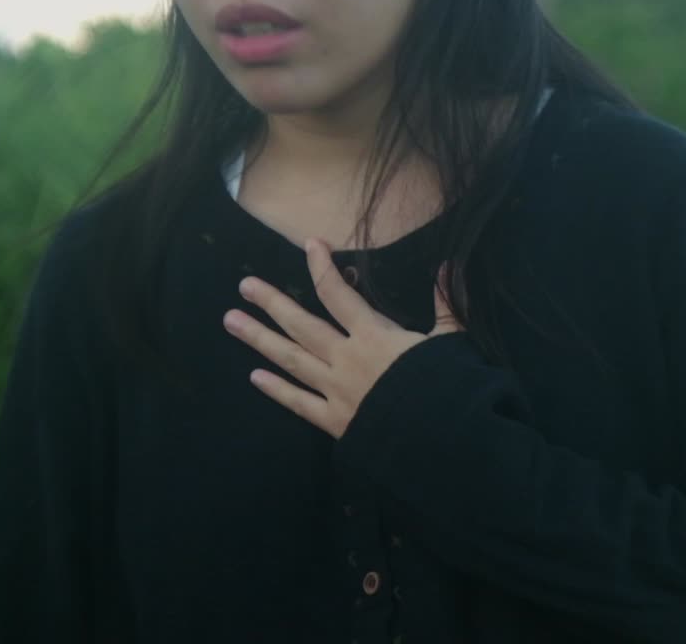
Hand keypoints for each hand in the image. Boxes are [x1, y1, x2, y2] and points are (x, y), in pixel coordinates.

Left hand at [223, 238, 462, 438]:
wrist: (440, 440)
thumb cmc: (448, 387)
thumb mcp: (452, 342)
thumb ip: (447, 304)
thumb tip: (447, 266)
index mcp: (374, 336)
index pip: (340, 294)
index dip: (322, 268)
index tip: (309, 244)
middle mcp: (346, 358)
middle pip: (302, 325)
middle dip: (272, 303)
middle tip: (244, 286)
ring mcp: (336, 390)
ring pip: (291, 360)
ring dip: (260, 340)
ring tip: (232, 321)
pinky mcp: (335, 421)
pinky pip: (299, 403)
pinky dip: (277, 390)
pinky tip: (255, 377)